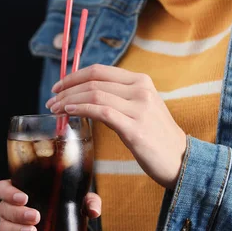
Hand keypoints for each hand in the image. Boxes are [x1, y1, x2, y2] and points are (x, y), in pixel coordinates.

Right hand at [0, 179, 101, 230]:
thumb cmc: (65, 208)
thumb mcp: (79, 202)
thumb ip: (89, 201)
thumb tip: (93, 211)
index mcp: (17, 192)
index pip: (2, 188)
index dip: (8, 192)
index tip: (24, 198)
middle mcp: (8, 209)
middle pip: (3, 209)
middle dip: (18, 213)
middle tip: (36, 217)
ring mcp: (9, 227)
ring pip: (4, 228)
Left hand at [45, 64, 185, 188]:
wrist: (180, 160)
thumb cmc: (154, 136)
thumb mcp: (139, 108)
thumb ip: (117, 98)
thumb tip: (83, 96)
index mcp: (141, 81)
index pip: (100, 71)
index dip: (74, 76)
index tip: (58, 87)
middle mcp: (141, 90)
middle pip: (94, 82)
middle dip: (67, 90)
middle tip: (51, 100)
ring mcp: (139, 108)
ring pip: (94, 95)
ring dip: (69, 100)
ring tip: (56, 109)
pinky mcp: (135, 128)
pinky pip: (101, 112)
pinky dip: (81, 110)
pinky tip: (69, 113)